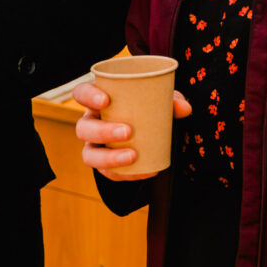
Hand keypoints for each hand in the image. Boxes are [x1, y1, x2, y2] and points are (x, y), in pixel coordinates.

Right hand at [73, 79, 192, 174]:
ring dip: (109, 158)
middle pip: (83, 128)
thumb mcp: (158, 101)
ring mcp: (94, 146)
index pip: (81, 93)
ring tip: (133, 156)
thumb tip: (184, 109)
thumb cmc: (146, 109)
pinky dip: (126, 174)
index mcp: (98, 100)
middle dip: (102, 131)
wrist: (147, 134)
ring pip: (89, 156)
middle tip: (128, 131)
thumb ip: (171, 101)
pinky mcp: (104, 165)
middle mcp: (91, 123)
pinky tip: (144, 172)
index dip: (88, 96)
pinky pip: (108, 173)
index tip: (105, 100)